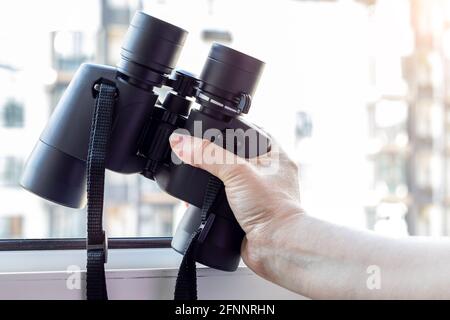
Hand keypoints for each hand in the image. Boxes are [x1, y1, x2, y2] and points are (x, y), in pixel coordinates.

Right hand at [169, 132, 303, 273]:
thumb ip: (208, 156)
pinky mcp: (247, 212)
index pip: (252, 132)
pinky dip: (212, 200)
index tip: (211, 128)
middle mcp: (269, 173)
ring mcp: (258, 194)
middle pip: (236, 157)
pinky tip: (200, 199)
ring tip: (195, 176)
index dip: (232, 128)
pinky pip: (226, 200)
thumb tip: (183, 143)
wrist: (275, 246)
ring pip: (229, 180)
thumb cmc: (272, 208)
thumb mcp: (237, 172)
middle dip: (215, 158)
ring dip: (212, 181)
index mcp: (275, 156)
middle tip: (198, 154)